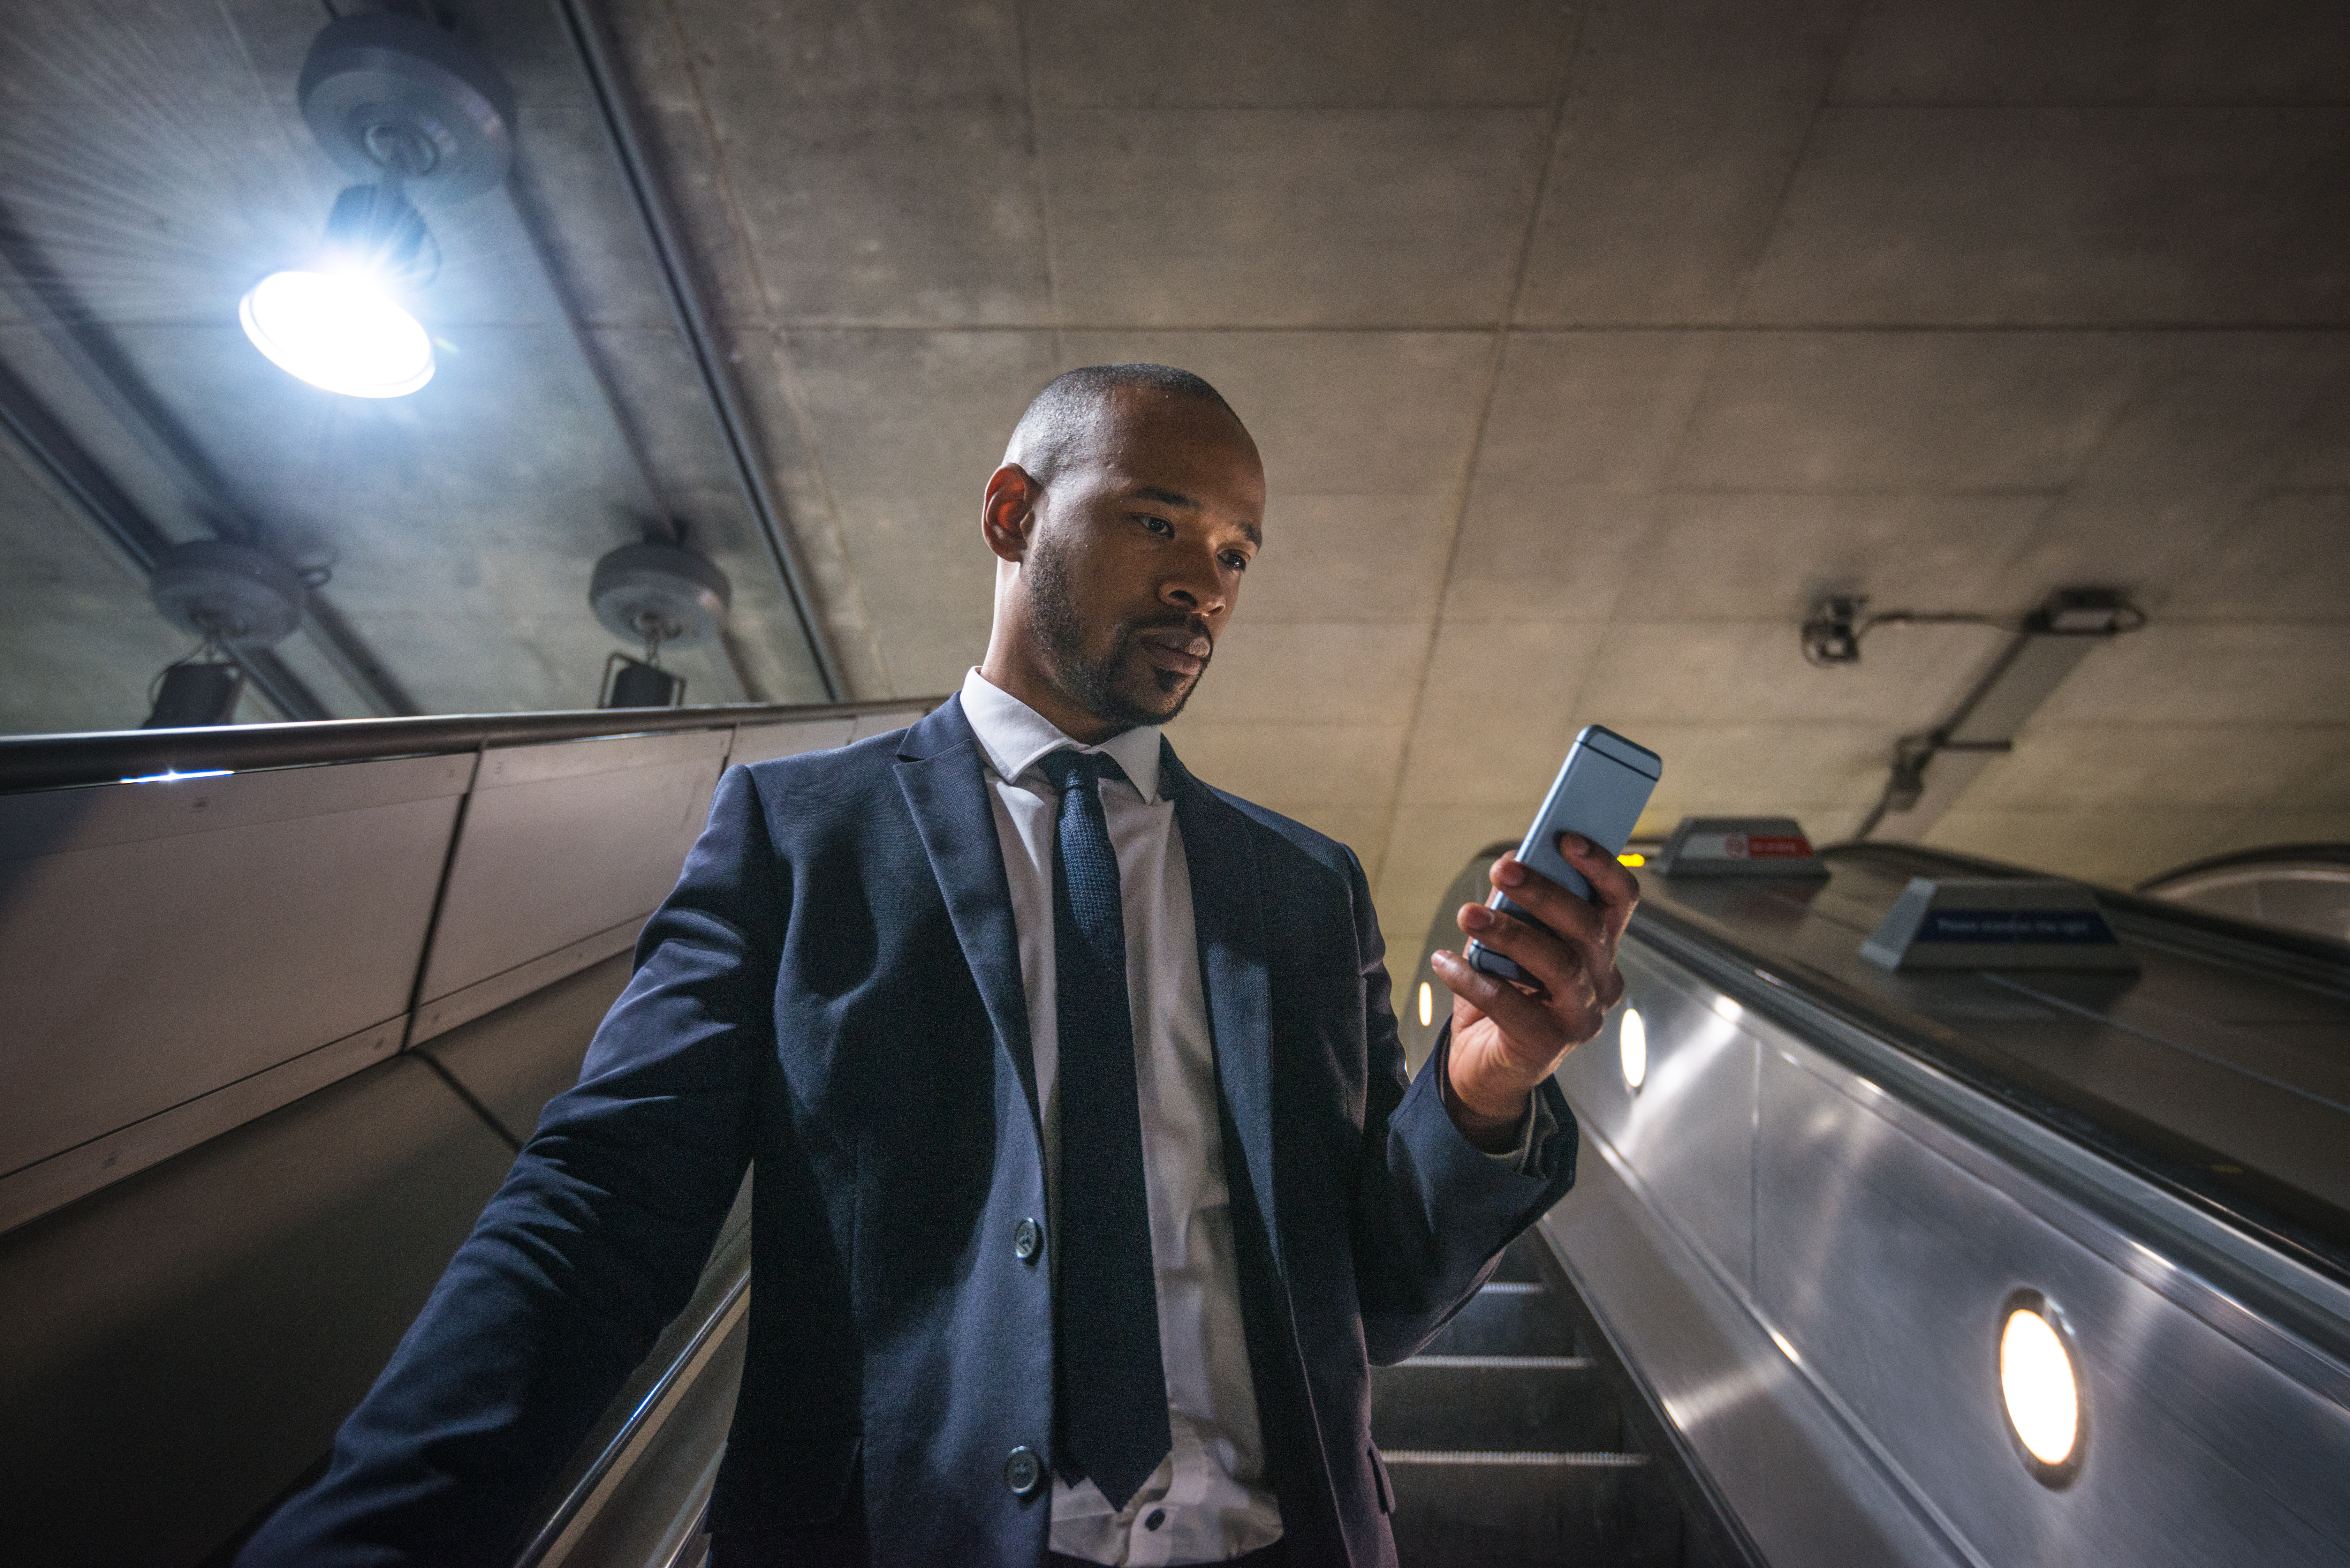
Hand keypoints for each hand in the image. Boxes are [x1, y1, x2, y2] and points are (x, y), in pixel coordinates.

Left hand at [1430, 834, 1639, 1151]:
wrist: (1484, 1066)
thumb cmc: (1504, 993)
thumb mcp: (1513, 943)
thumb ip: (1520, 908)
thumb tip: (1512, 863)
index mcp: (1601, 949)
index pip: (1620, 901)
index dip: (1600, 867)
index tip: (1566, 838)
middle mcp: (1602, 983)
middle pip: (1587, 928)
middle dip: (1544, 893)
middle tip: (1501, 869)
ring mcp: (1580, 1018)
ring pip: (1558, 964)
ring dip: (1509, 932)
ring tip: (1468, 914)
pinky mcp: (1547, 1047)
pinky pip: (1509, 1006)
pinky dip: (1472, 980)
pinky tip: (1444, 962)